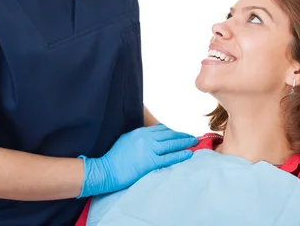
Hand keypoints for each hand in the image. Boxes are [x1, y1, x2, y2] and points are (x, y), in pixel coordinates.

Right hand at [78, 124, 197, 197]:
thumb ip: (139, 137)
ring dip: (185, 143)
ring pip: (172, 144)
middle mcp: (146, 138)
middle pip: (169, 134)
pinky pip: (169, 158)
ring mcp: (149, 150)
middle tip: (192, 137)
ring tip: (194, 143)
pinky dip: (180, 155)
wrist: (106, 169)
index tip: (180, 134)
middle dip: (182, 135)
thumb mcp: (126, 140)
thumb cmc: (113, 157)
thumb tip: (150, 136)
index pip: (161, 129)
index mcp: (140, 132)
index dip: (173, 131)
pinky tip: (188, 154)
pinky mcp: (150, 162)